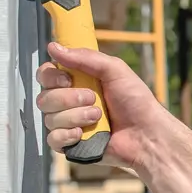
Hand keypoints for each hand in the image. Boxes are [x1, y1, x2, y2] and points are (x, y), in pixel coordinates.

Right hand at [35, 41, 164, 169]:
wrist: (147, 133)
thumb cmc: (136, 101)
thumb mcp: (115, 70)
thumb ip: (85, 57)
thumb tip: (54, 46)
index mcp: (76, 83)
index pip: (46, 75)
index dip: (51, 76)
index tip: (68, 78)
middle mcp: (68, 103)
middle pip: (44, 97)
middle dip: (68, 98)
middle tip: (92, 98)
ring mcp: (69, 124)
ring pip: (49, 118)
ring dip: (76, 116)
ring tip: (98, 117)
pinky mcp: (71, 145)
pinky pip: (53, 140)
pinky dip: (67, 135)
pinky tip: (83, 134)